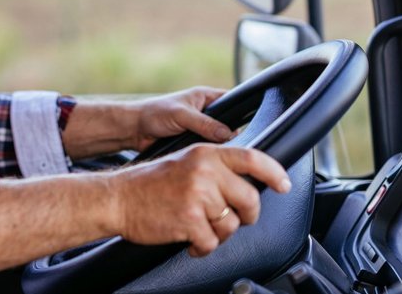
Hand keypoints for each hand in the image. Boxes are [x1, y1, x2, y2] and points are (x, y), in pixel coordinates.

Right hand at [110, 144, 291, 256]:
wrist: (118, 198)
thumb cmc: (150, 183)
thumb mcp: (185, 161)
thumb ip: (215, 167)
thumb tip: (249, 183)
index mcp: (205, 153)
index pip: (252, 158)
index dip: (274, 172)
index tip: (283, 184)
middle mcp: (204, 171)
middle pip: (249, 199)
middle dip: (245, 215)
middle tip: (230, 218)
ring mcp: (197, 196)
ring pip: (231, 225)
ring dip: (219, 233)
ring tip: (200, 228)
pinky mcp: (189, 220)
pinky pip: (212, 243)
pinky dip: (203, 247)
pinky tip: (190, 240)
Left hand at [130, 86, 232, 151]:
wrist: (135, 130)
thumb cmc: (154, 113)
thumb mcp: (182, 116)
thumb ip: (205, 124)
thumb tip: (228, 134)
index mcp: (206, 97)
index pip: (233, 102)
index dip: (242, 114)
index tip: (247, 128)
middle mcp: (206, 113)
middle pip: (230, 124)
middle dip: (232, 135)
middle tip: (233, 146)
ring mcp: (201, 128)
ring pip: (220, 140)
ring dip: (220, 147)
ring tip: (220, 154)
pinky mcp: (195, 142)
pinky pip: (209, 150)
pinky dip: (210, 155)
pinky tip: (211, 161)